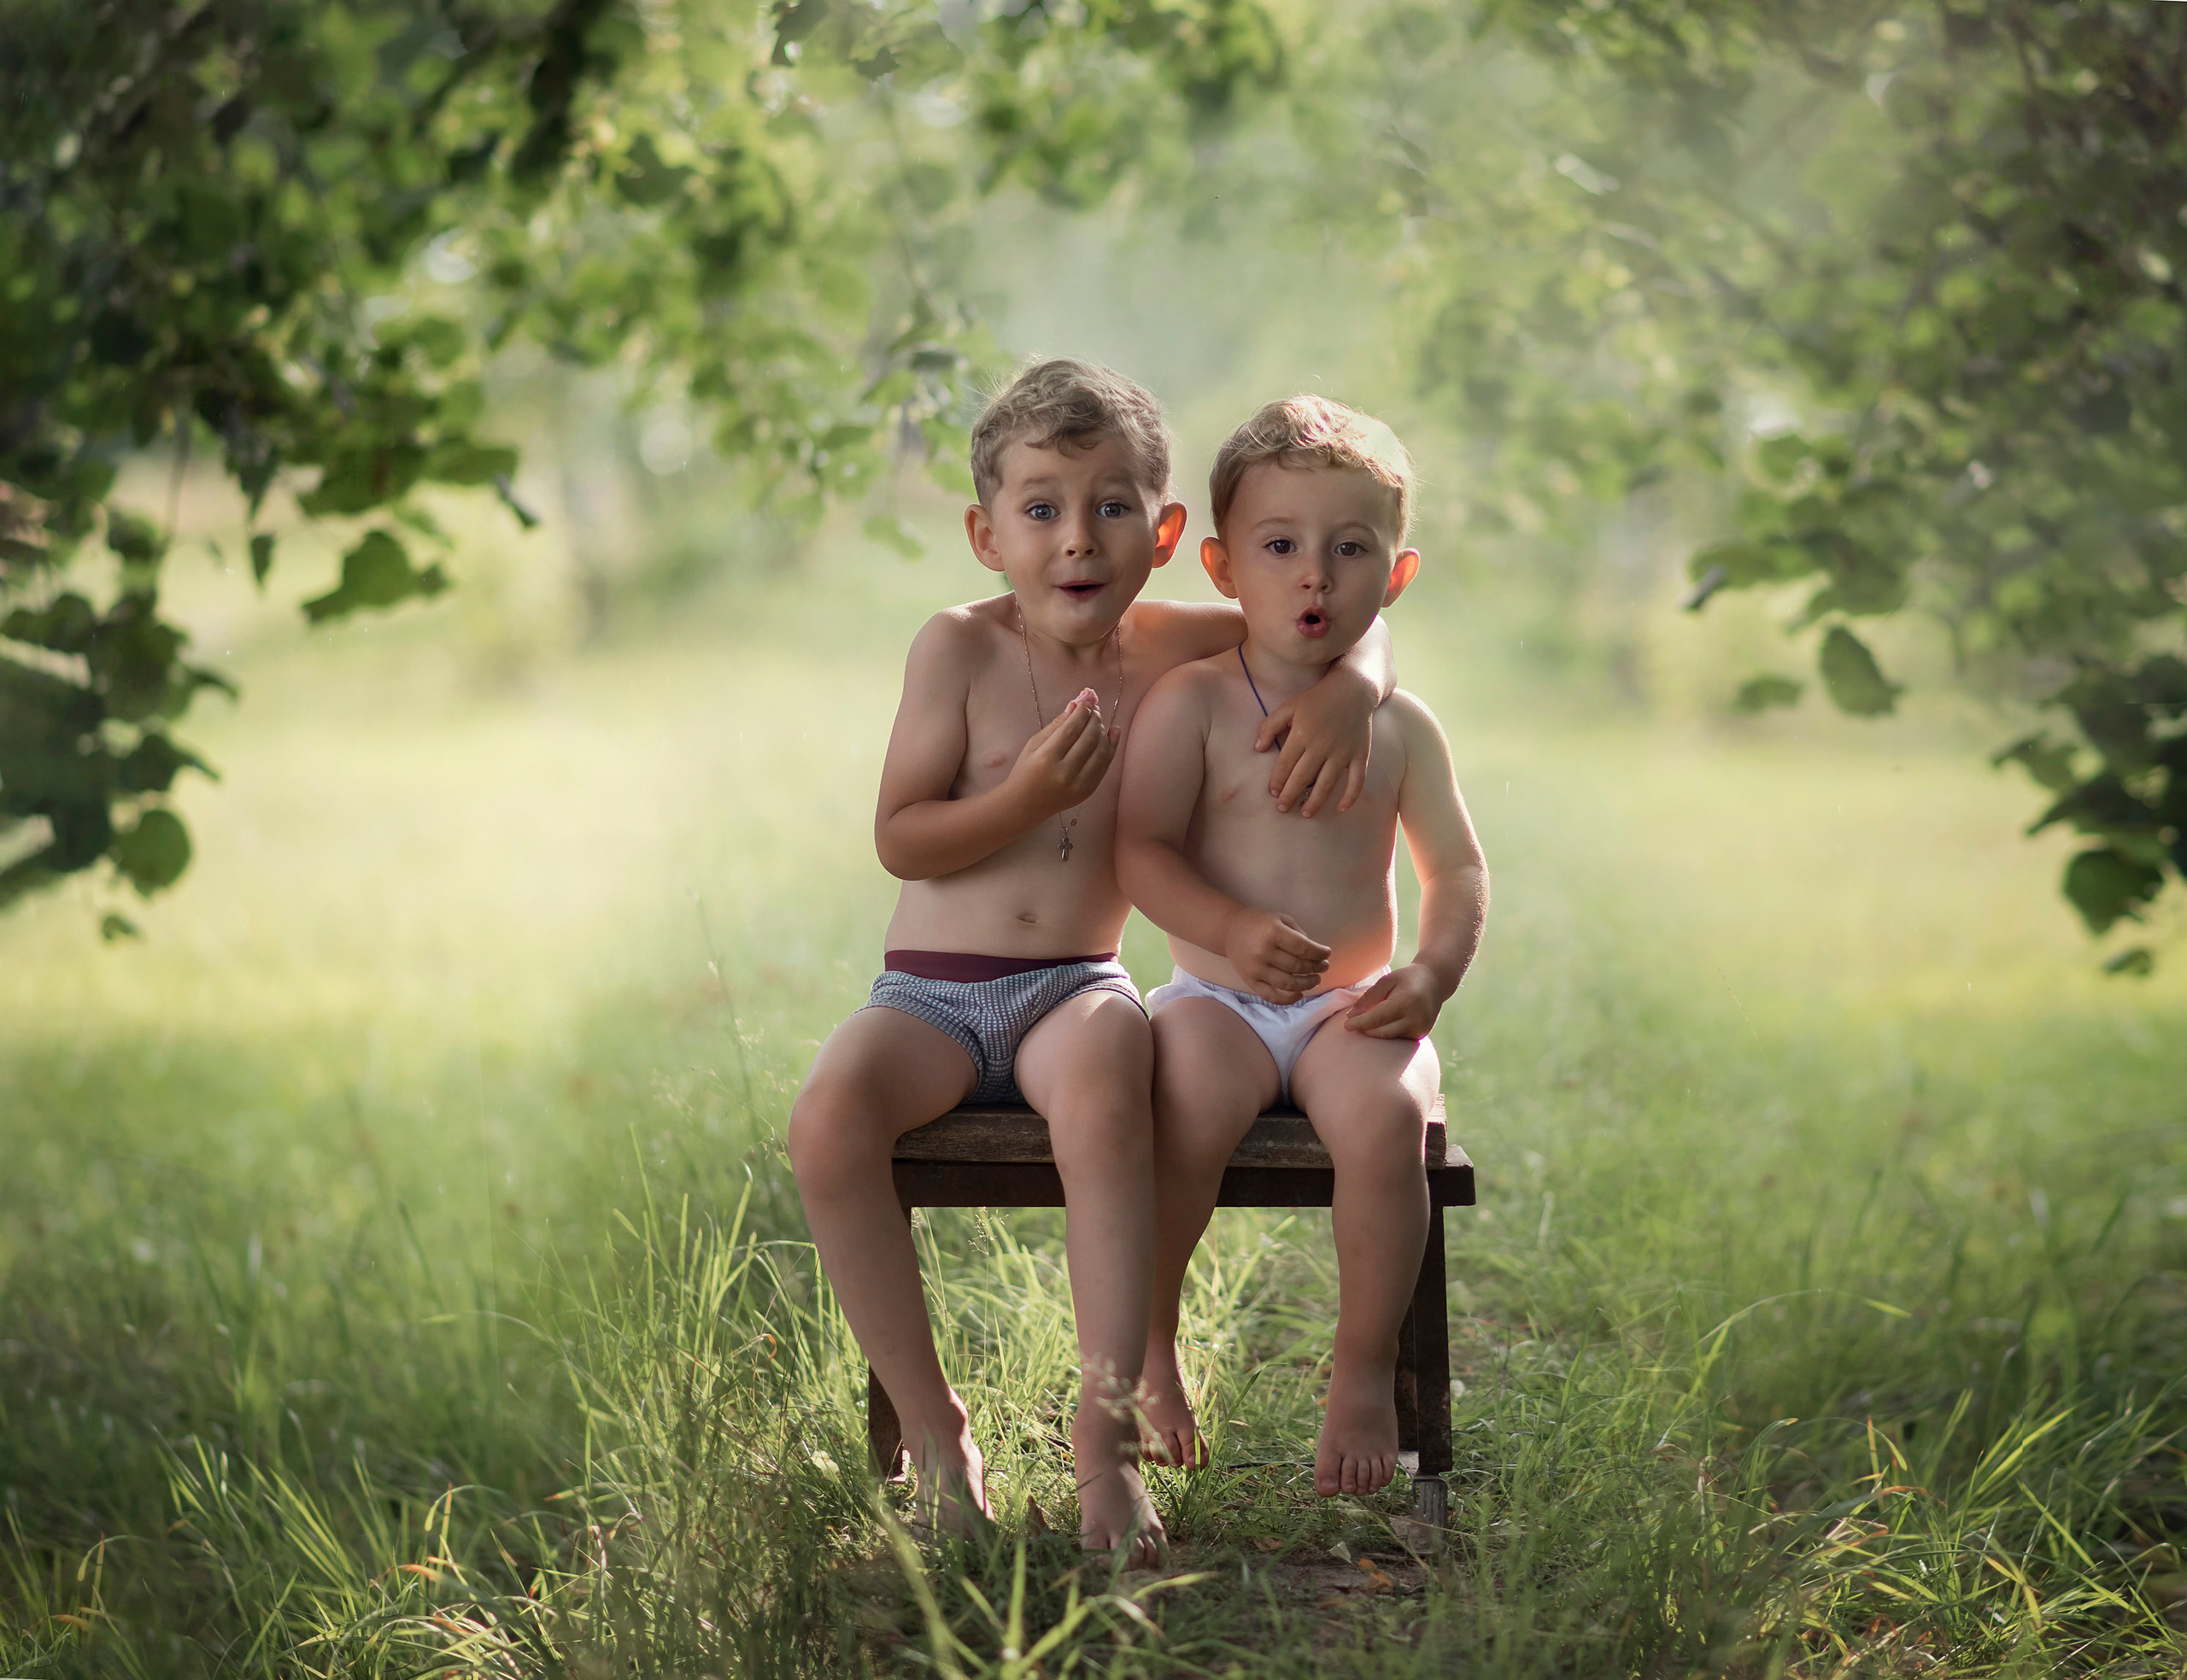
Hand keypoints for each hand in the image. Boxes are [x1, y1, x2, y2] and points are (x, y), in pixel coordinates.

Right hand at [1007, 688, 1116, 819]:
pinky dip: (1111, 747)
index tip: (1086, 702)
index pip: (1071, 730)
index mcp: (1047, 759)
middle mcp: (1065, 773)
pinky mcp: (1088, 791)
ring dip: (1103, 732)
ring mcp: (1079, 785)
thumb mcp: (1034, 744)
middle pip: (1089, 740)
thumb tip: (1075, 705)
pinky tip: (1112, 732)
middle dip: (1094, 720)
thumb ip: (1056, 724)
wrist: (1026, 804)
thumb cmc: (1026, 770)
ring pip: (1101, 752)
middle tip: (1094, 709)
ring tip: (1098, 721)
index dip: (1082, 713)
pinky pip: (1105, 766)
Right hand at [1222, 907, 1330, 1003]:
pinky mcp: (1250, 981)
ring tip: (1316, 979)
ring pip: (1288, 984)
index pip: (1303, 947)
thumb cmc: (1259, 923)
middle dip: (1316, 967)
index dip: (1319, 953)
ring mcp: (1256, 969)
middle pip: (1297, 966)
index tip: (1327, 953)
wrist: (1230, 930)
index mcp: (1272, 932)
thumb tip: (1316, 955)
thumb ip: (1299, 935)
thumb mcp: (1281, 919)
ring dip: (1307, 984)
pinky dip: (1288, 999)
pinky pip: (1271, 996)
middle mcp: (1263, 952)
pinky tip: (1300, 994)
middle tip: (1323, 966)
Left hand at [1253, 666, 1374, 815]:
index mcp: (1302, 734)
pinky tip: (1341, 808)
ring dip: (1314, 802)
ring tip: (1305, 814)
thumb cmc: (1317, 698)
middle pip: (1303, 778)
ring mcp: (1342, 752)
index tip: (1273, 792)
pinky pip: (1357, 780)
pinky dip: (1350, 796)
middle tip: (1282, 809)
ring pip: (1327, 784)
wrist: (1353, 688)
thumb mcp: (1288, 706)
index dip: (1277, 781)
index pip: (1285, 765)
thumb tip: (1257, 749)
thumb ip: (1269, 726)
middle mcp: (1322, 746)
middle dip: (1290, 796)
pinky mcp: (1360, 754)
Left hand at [1342, 964, 1445, 1038]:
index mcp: (1405, 1002)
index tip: (1346, 1025)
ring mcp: (1420, 1029)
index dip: (1360, 1023)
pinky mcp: (1421, 1034)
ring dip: (1375, 1034)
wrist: (1435, 982)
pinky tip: (1379, 1027)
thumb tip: (1352, 1015)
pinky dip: (1387, 1034)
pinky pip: (1398, 1038)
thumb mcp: (1387, 980)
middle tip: (1352, 1025)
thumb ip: (1369, 997)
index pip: (1377, 1018)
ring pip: (1390, 1038)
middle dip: (1365, 1030)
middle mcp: (1415, 1019)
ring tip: (1364, 1025)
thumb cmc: (1407, 978)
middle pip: (1382, 1032)